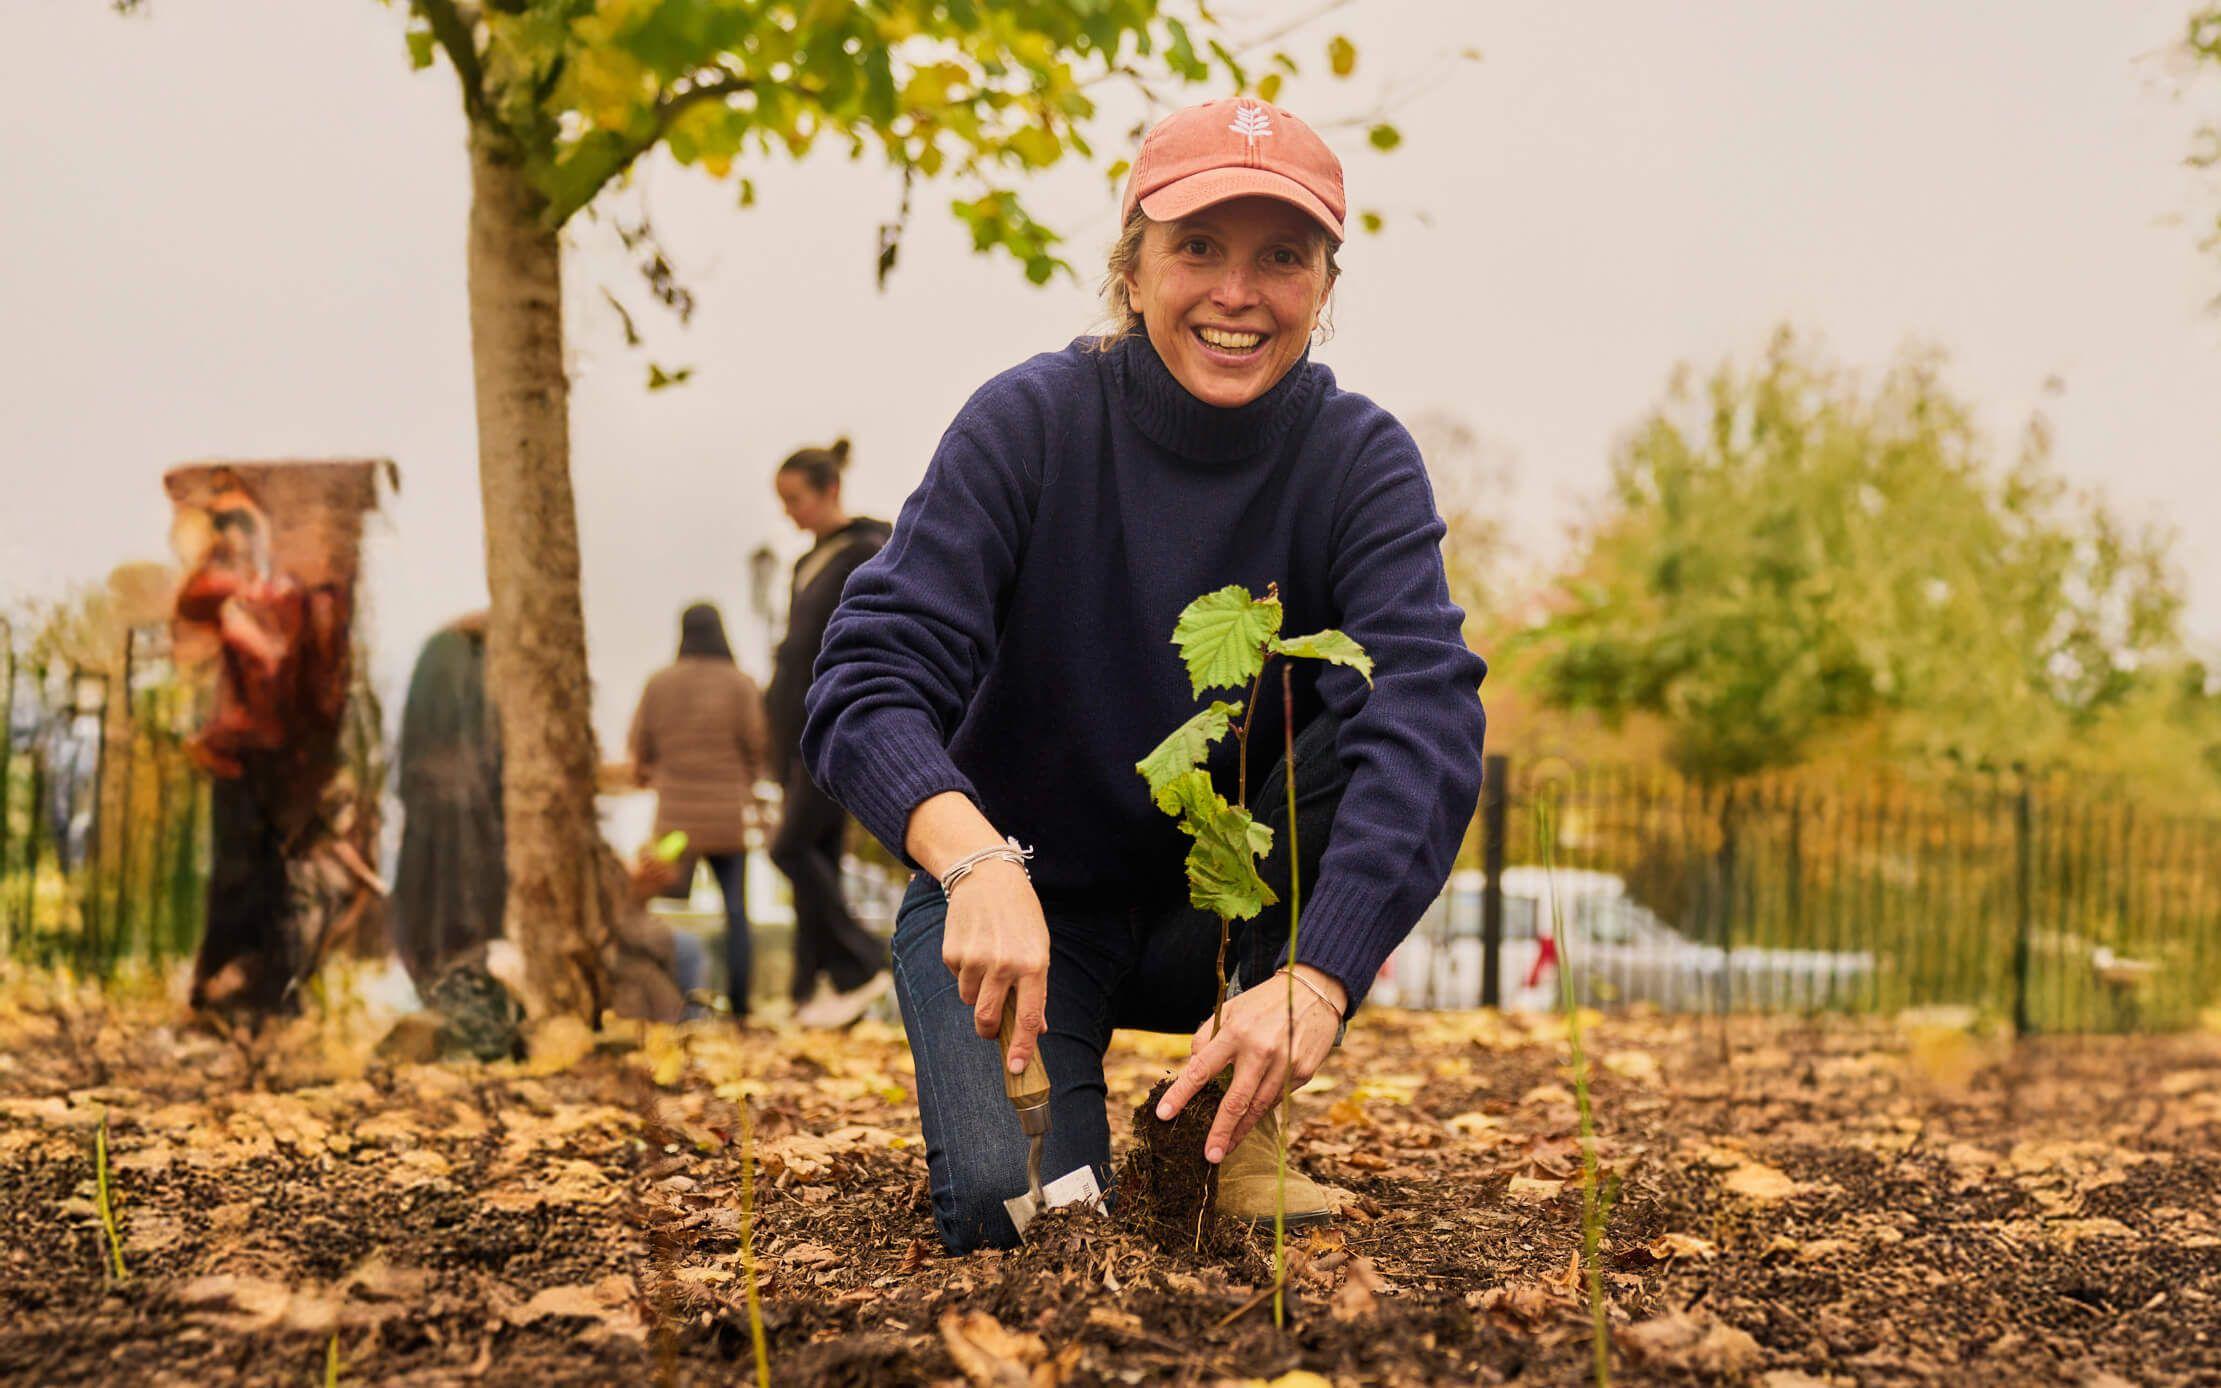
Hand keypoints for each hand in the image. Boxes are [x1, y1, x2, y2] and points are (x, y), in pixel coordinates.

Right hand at [940, 860, 1050, 1074]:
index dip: (1021, 1047)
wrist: (988, 876)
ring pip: (969, 999)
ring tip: (987, 959)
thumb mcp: (1038, 949)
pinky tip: (973, 943)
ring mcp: (975, 959)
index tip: (1017, 1069)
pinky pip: (956, 977)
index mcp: (1033, 965)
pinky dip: (964, 969)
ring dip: (976, 990)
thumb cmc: (1020, 917)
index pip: (1027, 1017)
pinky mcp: (952, 952)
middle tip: (991, 1028)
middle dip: (988, 1030)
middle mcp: (1004, 964)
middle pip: (987, 1018)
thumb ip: (1036, 990)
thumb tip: (1036, 1029)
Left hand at [1155, 964, 1347, 1163]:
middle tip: (1208, 1156)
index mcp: (1236, 1033)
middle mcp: (1260, 1051)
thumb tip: (1192, 1069)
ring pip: (1258, 1108)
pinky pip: (1276, 1100)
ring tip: (1225, 1150)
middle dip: (1220, 1132)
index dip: (1181, 1094)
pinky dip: (1260, 1113)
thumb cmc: (1263, 1003)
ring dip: (1240, 1132)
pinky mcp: (1303, 1073)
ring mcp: (1285, 1065)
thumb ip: (1207, 1038)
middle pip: (1234, 1101)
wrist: (1313, 991)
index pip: (1201, 1069)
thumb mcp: (1230, 1011)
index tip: (1164, 1115)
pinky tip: (1248, 1124)